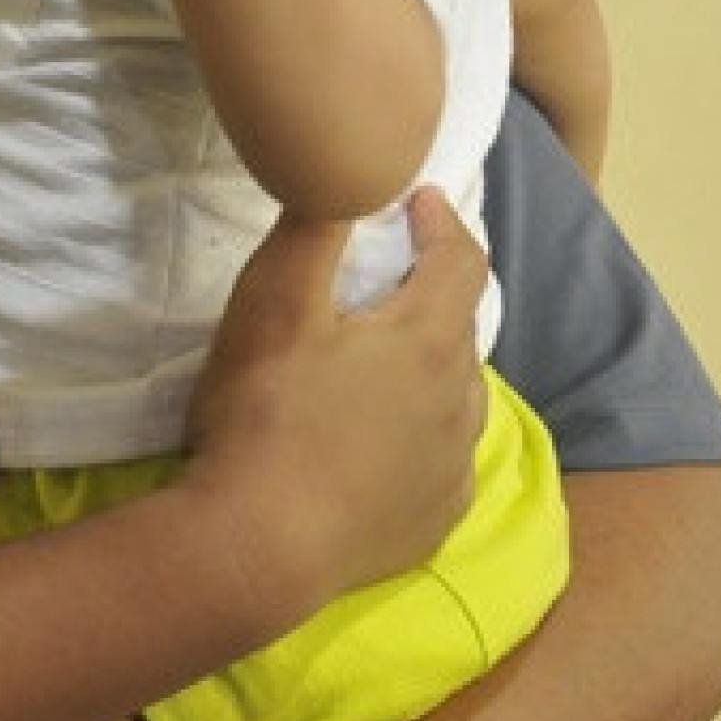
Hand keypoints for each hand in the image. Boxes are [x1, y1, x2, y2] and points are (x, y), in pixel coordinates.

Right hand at [181, 189, 486, 609]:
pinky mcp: (435, 521)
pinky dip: (420, 437)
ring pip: (457, 397)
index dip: (442, 223)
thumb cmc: (265, 411)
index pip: (462, 261)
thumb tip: (344, 175)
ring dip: (429, 368)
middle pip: (459, 329)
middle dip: (429, 295)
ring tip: (378, 367)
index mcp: (429, 340)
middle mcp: (461, 401)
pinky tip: (379, 445)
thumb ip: (314, 227)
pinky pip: (442, 461)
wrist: (258, 544)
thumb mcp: (273, 300)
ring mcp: (453, 468)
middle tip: (382, 285)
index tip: (417, 202)